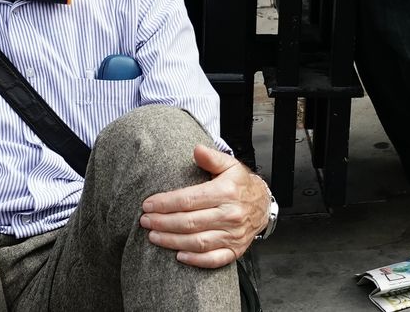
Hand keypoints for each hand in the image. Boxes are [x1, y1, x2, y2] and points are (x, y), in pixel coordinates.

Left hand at [139, 145, 268, 267]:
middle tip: (145, 221)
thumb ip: (211, 157)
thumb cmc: (240, 184)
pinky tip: (179, 256)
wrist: (263, 204)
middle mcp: (230, 215)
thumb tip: (196, 149)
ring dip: (172, 241)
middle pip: (190, 222)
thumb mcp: (230, 165)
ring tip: (154, 236)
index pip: (190, 199)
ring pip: (198, 242)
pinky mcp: (235, 250)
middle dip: (163, 222)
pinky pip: (214, 259)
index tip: (148, 204)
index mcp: (226, 192)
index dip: (166, 203)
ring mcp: (233, 235)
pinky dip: (196, 260)